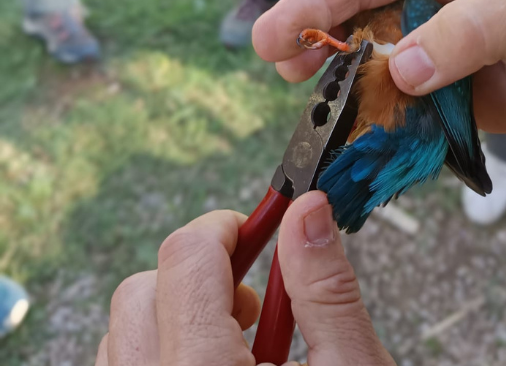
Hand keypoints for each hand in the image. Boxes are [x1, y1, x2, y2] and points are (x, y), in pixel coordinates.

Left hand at [98, 192, 394, 365]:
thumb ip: (327, 290)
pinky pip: (123, 362)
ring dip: (177, 311)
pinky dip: (161, 345)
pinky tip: (215, 363)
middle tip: (255, 300)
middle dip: (201, 273)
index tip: (261, 231)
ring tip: (237, 341)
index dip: (227, 228)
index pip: (186, 258)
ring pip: (123, 328)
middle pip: (141, 288)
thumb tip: (307, 210)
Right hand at [251, 0, 505, 133]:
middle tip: (277, 62)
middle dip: (315, 36)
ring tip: (303, 94)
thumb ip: (462, 35)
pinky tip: (353, 130)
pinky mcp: (448, 98)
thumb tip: (400, 72)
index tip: (279, 26)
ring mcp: (437, 55)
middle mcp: (430, 7)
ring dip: (339, 81)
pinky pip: (406, 108)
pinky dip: (380, 120)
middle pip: (359, 19)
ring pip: (375, 67)